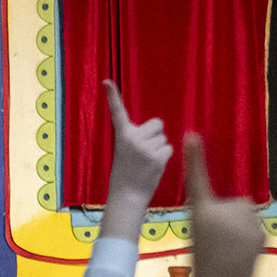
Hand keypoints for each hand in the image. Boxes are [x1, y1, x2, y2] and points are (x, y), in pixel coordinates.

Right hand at [102, 80, 172, 202]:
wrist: (127, 195)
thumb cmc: (126, 173)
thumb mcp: (124, 151)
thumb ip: (136, 138)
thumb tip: (157, 129)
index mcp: (122, 135)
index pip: (117, 112)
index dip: (112, 96)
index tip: (107, 81)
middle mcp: (133, 138)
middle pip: (157, 124)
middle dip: (155, 135)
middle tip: (144, 152)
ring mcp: (145, 147)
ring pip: (164, 138)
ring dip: (159, 148)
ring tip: (146, 162)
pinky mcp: (157, 157)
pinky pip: (169, 149)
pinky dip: (164, 157)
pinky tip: (153, 166)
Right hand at [182, 135, 261, 276]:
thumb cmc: (204, 262)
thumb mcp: (198, 231)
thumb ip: (211, 210)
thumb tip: (234, 201)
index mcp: (202, 212)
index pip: (198, 180)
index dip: (195, 157)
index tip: (191, 135)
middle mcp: (223, 212)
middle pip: (234, 203)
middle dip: (229, 217)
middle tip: (217, 241)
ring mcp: (243, 222)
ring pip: (246, 215)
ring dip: (240, 226)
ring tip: (228, 248)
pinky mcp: (259, 232)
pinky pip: (256, 225)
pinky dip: (250, 235)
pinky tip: (240, 252)